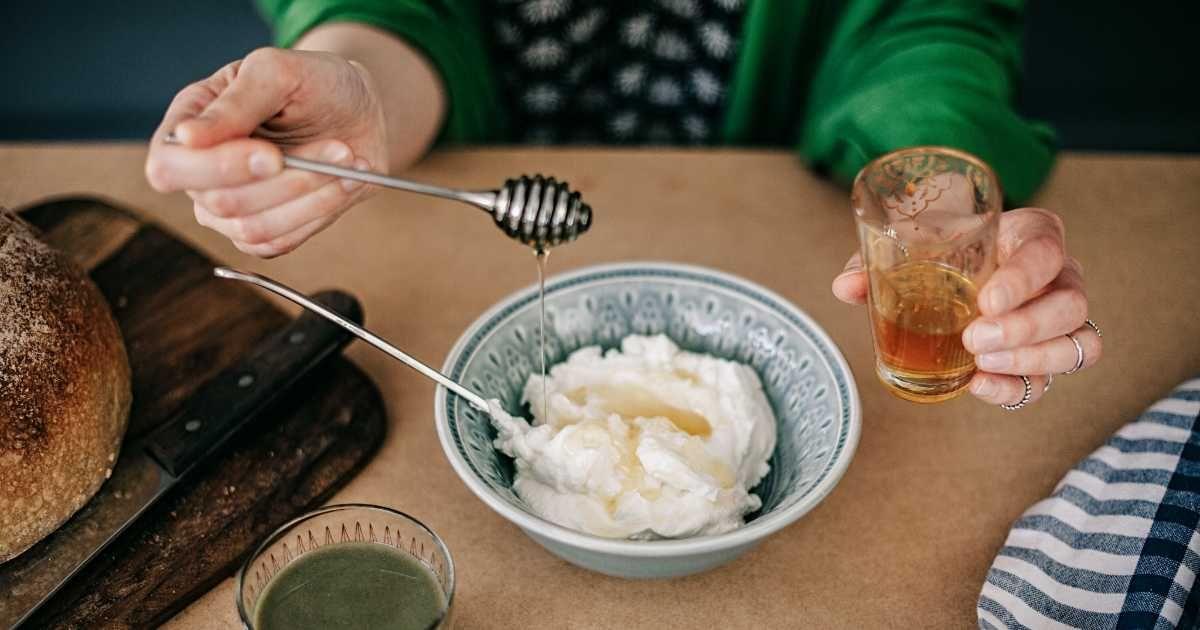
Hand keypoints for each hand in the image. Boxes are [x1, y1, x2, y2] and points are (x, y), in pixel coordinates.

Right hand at [144, 47, 388, 256]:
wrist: (358, 112)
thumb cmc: (315, 84)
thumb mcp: (278, 73)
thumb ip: (234, 103)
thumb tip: (186, 137)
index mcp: (189, 124)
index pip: (170, 166)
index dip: (218, 168)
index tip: (273, 154)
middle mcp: (200, 172)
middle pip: (219, 202)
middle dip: (286, 179)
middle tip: (338, 148)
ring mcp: (228, 209)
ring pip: (253, 228)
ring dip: (311, 196)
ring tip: (347, 160)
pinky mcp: (262, 233)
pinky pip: (280, 242)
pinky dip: (320, 212)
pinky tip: (345, 181)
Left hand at [832, 207, 1101, 406]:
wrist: (955, 264)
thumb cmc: (944, 247)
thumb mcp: (913, 242)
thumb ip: (877, 260)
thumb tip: (845, 287)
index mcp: (1032, 235)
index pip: (1047, 251)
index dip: (1023, 279)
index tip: (984, 301)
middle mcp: (1059, 277)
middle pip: (1070, 305)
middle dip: (1024, 328)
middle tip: (973, 339)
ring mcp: (1060, 320)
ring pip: (1078, 345)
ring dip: (1029, 360)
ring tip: (980, 364)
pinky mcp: (1046, 355)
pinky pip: (1051, 379)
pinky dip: (1017, 388)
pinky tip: (979, 385)